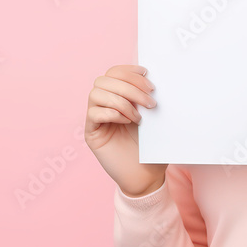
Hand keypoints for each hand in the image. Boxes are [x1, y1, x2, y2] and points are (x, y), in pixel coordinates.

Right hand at [84, 64, 167, 197]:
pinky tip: (127, 122)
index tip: (147, 75)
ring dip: (121, 101)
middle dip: (129, 86)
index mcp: (118, 96)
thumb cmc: (152, 146)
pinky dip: (112, 113)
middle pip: (104, 80)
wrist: (147, 175)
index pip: (114, 72)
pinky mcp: (92, 134)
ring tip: (139, 116)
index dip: (128, 70)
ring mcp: (96, 119)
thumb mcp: (154, 117)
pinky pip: (94, 114)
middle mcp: (104, 105)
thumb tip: (153, 78)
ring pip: (96, 93)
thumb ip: (148, 97)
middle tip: (149, 102)